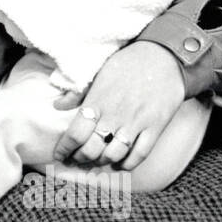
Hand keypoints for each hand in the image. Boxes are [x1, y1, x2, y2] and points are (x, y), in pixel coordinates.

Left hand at [52, 42, 184, 172]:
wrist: (164, 57)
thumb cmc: (127, 63)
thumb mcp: (98, 72)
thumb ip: (78, 92)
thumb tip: (57, 105)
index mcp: (97, 101)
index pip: (75, 134)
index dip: (64, 149)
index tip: (59, 155)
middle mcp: (114, 115)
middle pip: (91, 149)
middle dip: (80, 158)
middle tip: (77, 159)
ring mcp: (136, 123)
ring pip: (113, 155)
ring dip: (102, 162)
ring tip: (97, 161)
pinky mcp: (155, 128)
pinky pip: (139, 155)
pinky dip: (127, 164)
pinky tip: (119, 164)